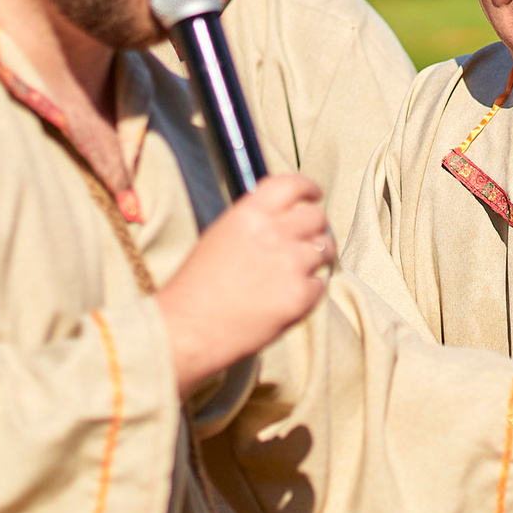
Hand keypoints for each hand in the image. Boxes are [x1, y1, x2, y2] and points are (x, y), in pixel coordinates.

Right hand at [156, 173, 332, 392]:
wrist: (187, 328)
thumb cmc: (197, 286)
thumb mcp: (220, 235)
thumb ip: (254, 221)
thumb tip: (284, 216)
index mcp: (250, 213)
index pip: (292, 185)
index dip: (308, 188)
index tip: (314, 195)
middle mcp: (274, 232)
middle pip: (316, 216)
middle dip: (314, 227)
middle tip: (305, 240)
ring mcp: (291, 263)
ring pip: (324, 249)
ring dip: (315, 258)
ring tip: (293, 273)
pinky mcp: (300, 295)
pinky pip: (320, 284)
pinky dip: (308, 290)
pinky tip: (284, 298)